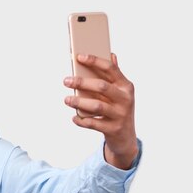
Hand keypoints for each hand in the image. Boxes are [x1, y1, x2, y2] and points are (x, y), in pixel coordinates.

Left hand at [63, 53, 138, 169]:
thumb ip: (114, 76)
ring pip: (97, 106)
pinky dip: (81, 121)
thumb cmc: (117, 109)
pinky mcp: (113, 129)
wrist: (126, 137)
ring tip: (66, 99)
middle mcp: (125, 99)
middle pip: (101, 86)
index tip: (79, 56)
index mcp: (126, 86)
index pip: (111, 69)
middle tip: (66, 81)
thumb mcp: (119, 92)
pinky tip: (74, 118)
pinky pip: (93, 124)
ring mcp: (120, 114)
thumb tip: (111, 54)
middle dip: (82, 82)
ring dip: (79, 102)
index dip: (95, 61)